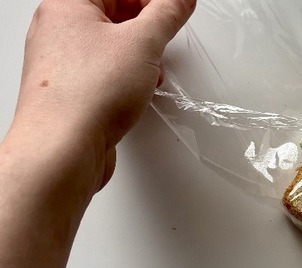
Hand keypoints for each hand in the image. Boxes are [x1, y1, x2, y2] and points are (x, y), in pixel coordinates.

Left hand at [11, 0, 194, 191]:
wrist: (63, 148)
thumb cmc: (84, 95)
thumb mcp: (143, 43)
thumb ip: (166, 14)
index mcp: (66, 5)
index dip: (150, 0)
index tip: (173, 8)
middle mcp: (56, 30)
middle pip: (111, 12)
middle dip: (145, 24)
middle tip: (165, 32)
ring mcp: (61, 62)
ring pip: (108, 44)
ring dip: (138, 53)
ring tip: (152, 66)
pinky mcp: (70, 90)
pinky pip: (103, 70)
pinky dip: (126, 75)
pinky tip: (139, 88)